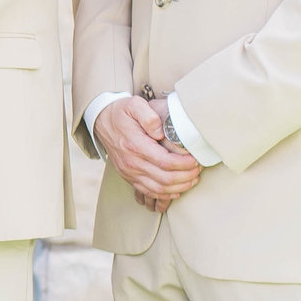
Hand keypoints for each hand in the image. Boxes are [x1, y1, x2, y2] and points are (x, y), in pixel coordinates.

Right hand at [96, 96, 201, 212]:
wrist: (102, 122)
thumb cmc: (121, 113)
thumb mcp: (134, 105)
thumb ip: (149, 115)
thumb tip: (160, 131)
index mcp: (135, 145)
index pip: (165, 162)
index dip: (184, 164)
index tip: (196, 160)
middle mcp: (131, 163)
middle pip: (165, 179)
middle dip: (186, 177)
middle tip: (198, 170)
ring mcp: (129, 172)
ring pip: (158, 189)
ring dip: (179, 187)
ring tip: (193, 179)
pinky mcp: (128, 177)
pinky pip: (148, 192)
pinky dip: (165, 195)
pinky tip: (177, 190)